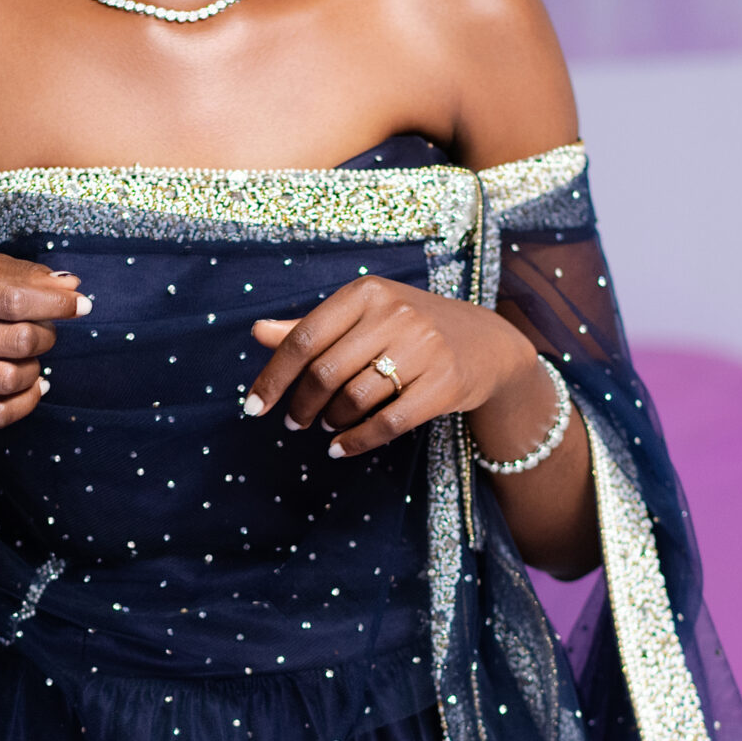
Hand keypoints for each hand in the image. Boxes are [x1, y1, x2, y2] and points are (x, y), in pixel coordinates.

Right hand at [0, 251, 89, 432]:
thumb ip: (22, 275)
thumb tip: (71, 285)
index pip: (13, 299)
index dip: (56, 304)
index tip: (81, 305)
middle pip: (18, 341)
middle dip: (45, 335)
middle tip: (43, 331)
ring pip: (12, 379)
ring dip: (35, 368)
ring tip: (29, 358)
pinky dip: (27, 401)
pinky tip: (30, 386)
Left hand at [245, 277, 541, 458]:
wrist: (487, 345)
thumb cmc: (411, 329)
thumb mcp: (363, 316)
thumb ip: (311, 327)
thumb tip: (256, 332)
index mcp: (367, 292)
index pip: (304, 338)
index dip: (273, 377)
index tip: (254, 407)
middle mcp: (396, 314)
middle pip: (326, 372)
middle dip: (302, 405)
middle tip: (295, 422)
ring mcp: (424, 348)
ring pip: (354, 398)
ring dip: (331, 421)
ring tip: (327, 425)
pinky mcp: (444, 384)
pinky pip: (387, 423)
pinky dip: (356, 442)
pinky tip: (340, 448)